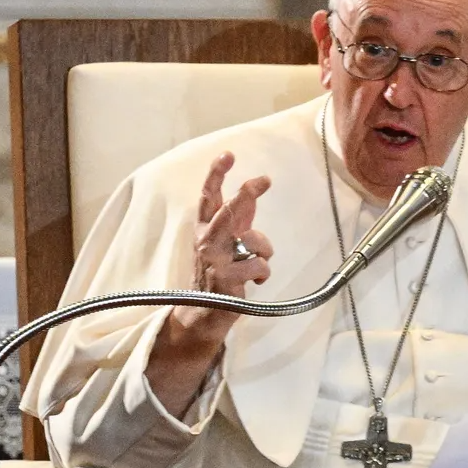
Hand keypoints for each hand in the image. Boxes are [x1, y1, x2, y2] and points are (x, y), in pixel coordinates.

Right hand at [174, 152, 272, 338]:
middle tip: (262, 180)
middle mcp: (206, 241)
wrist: (203, 313)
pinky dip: (263, 274)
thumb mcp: (229, 240)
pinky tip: (253, 283)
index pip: (208, 197)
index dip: (216, 174)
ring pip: (253, 241)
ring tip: (256, 265)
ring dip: (264, 252)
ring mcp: (215, 260)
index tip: (228, 154)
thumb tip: (255, 187)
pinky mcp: (225, 279)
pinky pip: (260, 266)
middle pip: (227, 212)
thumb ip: (240, 216)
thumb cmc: (220, 273)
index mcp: (206, 229)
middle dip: (246, 195)